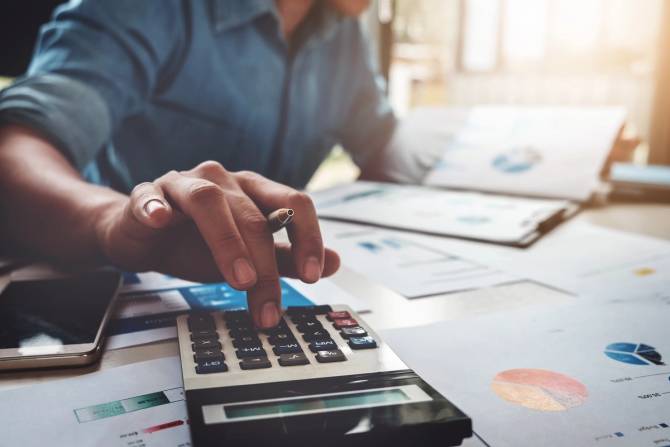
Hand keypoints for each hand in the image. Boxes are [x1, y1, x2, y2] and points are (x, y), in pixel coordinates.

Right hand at [95, 161, 339, 327]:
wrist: (145, 237)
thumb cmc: (199, 243)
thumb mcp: (248, 255)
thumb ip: (287, 258)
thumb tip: (335, 263)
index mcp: (253, 190)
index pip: (294, 203)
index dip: (308, 237)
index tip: (314, 275)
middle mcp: (223, 181)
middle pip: (252, 215)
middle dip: (265, 266)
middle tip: (269, 306)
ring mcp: (183, 184)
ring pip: (208, 201)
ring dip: (227, 240)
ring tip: (239, 279)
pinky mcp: (146, 195)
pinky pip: (150, 197)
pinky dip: (156, 206)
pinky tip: (161, 220)